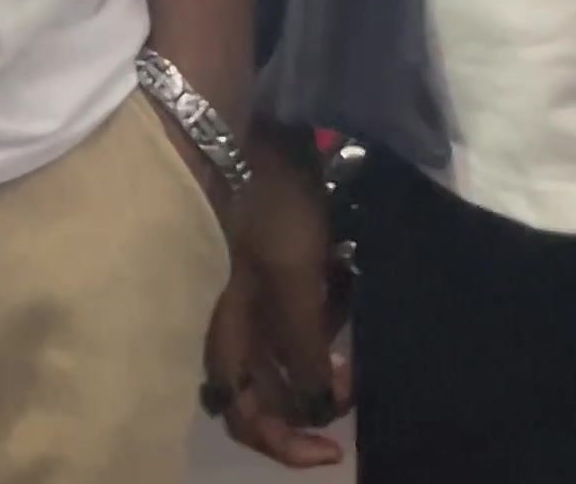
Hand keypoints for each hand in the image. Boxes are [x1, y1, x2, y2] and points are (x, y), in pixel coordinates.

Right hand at [205, 128, 349, 465]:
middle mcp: (227, 329)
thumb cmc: (264, 209)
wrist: (237, 129)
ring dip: (318, 361)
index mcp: (223, 339)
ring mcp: (242, 297)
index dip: (287, 444)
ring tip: (352, 345)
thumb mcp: (292, 280)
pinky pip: (291, 315)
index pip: (246, 418)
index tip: (336, 446)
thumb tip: (316, 408)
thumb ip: (301, 350)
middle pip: (265, 395)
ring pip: (281, 355)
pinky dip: (317, 322)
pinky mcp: (259, 268)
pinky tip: (342, 299)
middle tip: (352, 388)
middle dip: (311, 401)